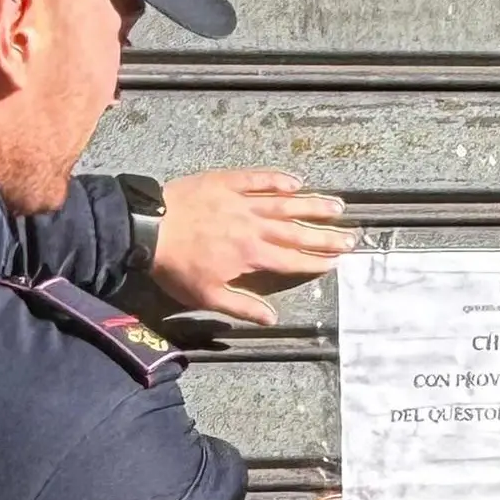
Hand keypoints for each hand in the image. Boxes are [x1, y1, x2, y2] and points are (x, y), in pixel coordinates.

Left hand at [150, 170, 356, 325]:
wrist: (147, 226)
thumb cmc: (175, 266)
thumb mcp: (207, 296)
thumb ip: (243, 307)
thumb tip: (273, 320)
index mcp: (252, 256)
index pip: (293, 260)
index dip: (317, 262)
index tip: (336, 262)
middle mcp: (255, 227)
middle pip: (299, 231)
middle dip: (327, 236)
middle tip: (352, 236)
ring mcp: (243, 202)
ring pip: (286, 203)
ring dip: (314, 204)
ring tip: (338, 205)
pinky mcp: (229, 182)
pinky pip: (259, 179)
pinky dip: (279, 179)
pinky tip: (297, 181)